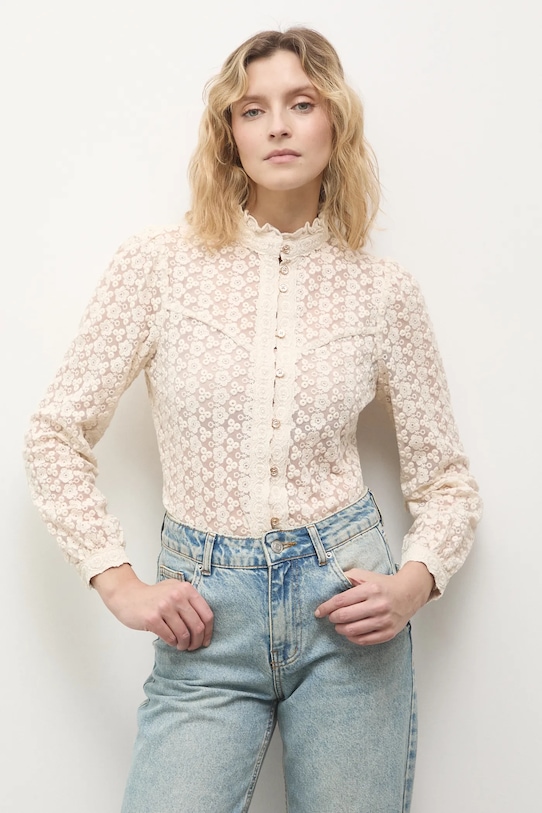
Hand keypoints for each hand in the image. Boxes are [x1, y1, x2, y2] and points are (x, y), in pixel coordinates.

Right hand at [91, 564, 213, 650]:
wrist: (128, 595)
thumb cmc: (153, 596)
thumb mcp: (174, 589)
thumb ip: (190, 600)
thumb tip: (206, 624)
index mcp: (186, 589)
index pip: (206, 614)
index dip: (209, 631)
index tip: (206, 640)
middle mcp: (177, 596)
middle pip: (197, 626)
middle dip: (197, 641)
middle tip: (194, 647)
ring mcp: (164, 607)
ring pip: (184, 634)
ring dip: (185, 644)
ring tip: (182, 646)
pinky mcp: (152, 618)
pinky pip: (170, 637)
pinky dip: (173, 643)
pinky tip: (172, 642)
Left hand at [314, 562, 433, 645]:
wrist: (408, 594)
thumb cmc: (383, 585)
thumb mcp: (365, 575)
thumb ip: (347, 577)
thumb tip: (328, 586)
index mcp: (371, 589)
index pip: (341, 601)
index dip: (326, 607)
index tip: (319, 611)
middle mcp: (378, 605)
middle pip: (344, 616)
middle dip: (333, 618)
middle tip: (331, 617)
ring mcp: (384, 621)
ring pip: (352, 630)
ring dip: (340, 629)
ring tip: (338, 625)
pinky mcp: (388, 633)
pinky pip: (364, 640)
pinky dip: (352, 638)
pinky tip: (349, 632)